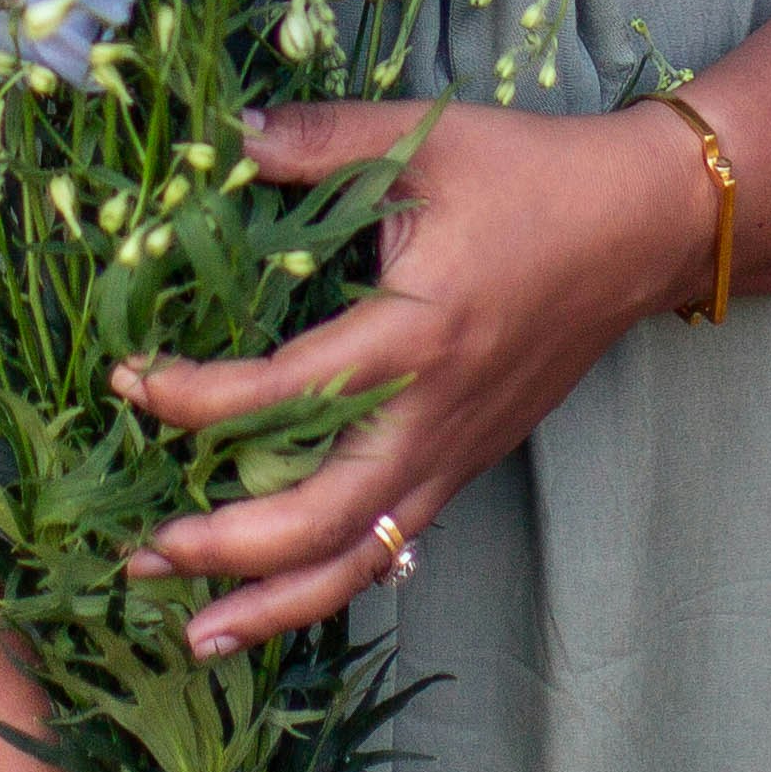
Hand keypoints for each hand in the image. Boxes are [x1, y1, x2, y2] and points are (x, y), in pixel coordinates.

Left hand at [106, 97, 716, 659]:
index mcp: (412, 334)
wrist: (642, 225)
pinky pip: (394, 540)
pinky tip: (281, 595)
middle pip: (319, 521)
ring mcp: (455, 450)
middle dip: (224, 549)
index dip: (195, 401)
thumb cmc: (531, 176)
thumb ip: (321, 139)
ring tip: (196, 633)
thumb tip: (227, 138)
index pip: (283, 396)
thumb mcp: (425, 138)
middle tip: (141, 552)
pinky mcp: (469, 459)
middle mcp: (431, 414)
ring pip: (361, 558)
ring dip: (274, 602)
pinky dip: (333, 579)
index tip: (129, 384)